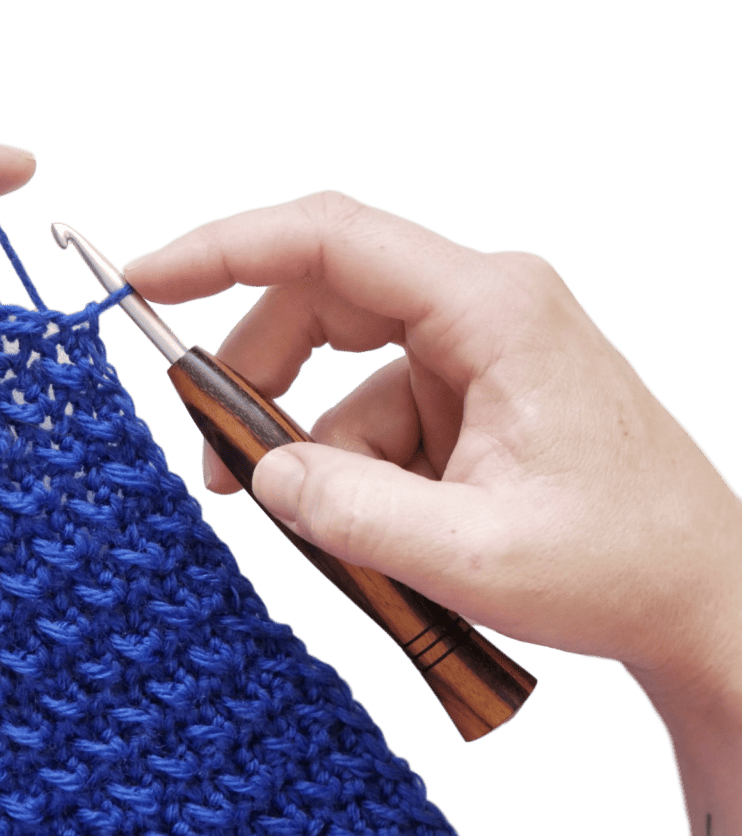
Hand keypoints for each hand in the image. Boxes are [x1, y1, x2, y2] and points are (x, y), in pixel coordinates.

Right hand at [123, 190, 741, 700]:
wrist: (701, 595)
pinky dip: (356, 473)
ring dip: (314, 451)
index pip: (329, 240)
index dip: (225, 249)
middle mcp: (481, 307)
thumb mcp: (473, 555)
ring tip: (328, 534)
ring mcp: (476, 352)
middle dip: (258, 380)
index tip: (148, 279)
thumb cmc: (619, 565)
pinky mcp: (472, 396)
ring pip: (346, 377)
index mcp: (489, 309)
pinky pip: (379, 419)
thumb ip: (351, 512)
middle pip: (323, 304)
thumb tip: (260, 475)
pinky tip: (382, 533)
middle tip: (218, 464)